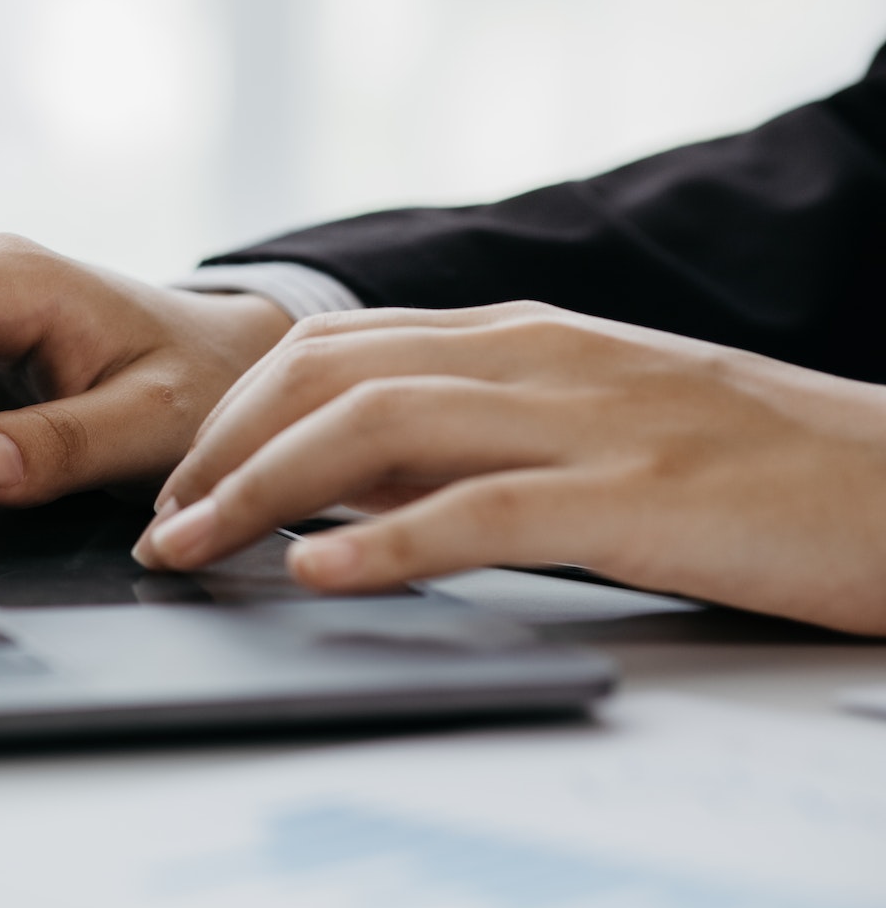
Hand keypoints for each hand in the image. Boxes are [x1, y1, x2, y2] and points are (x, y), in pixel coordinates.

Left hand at [133, 301, 885, 635]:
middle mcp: (534, 355)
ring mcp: (584, 417)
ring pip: (375, 427)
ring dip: (260, 490)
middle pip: (322, 376)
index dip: (230, 413)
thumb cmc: (743, 466)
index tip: (177, 483)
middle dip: (217, 450)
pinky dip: (385, 542)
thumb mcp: (582, 429)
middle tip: (162, 528)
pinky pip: (482, 511)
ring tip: (196, 549)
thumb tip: (337, 486)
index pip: (326, 347)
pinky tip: (318, 573)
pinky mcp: (638, 495)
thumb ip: (465, 440)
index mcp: (518, 334)